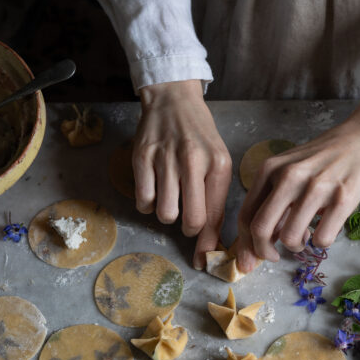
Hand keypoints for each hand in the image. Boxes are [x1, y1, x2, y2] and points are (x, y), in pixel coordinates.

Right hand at [133, 80, 231, 267]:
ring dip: (167, 214)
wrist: (173, 98)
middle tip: (187, 218)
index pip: (215, 214)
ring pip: (164, 213)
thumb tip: (210, 241)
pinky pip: (143, 201)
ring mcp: (165, 159)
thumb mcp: (218, 160)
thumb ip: (215, 197)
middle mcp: (193, 162)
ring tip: (171, 198)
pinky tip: (155, 190)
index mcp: (218, 165)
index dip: (209, 243)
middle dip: (190, 229)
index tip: (204, 260)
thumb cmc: (199, 135)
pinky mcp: (142, 157)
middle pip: (190, 221)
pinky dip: (148, 204)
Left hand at [236, 95, 359, 271]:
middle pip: (260, 229)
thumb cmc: (324, 158)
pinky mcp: (343, 198)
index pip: (246, 215)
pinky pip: (322, 239)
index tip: (250, 259)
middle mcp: (289, 176)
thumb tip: (258, 240)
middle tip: (275, 257)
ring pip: (290, 238)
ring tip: (305, 237)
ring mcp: (316, 187)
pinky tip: (325, 229)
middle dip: (264, 252)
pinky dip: (322, 242)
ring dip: (296, 247)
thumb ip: (272, 199)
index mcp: (270, 169)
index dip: (244, 244)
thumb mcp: (289, 169)